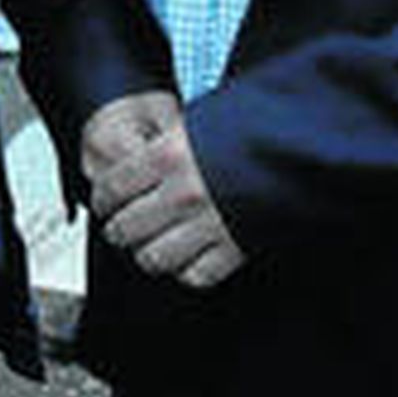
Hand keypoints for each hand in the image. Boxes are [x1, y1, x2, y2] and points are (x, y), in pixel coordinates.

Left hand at [87, 98, 246, 291]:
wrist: (296, 145)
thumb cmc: (246, 128)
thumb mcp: (196, 122)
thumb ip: (162, 144)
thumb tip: (131, 158)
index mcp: (169, 155)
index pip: (113, 186)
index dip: (101, 198)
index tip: (101, 203)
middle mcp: (183, 192)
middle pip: (127, 227)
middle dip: (118, 230)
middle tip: (118, 229)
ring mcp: (207, 224)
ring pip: (155, 258)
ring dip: (146, 255)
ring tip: (146, 248)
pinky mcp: (233, 248)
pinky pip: (195, 274)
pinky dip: (186, 271)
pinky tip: (184, 259)